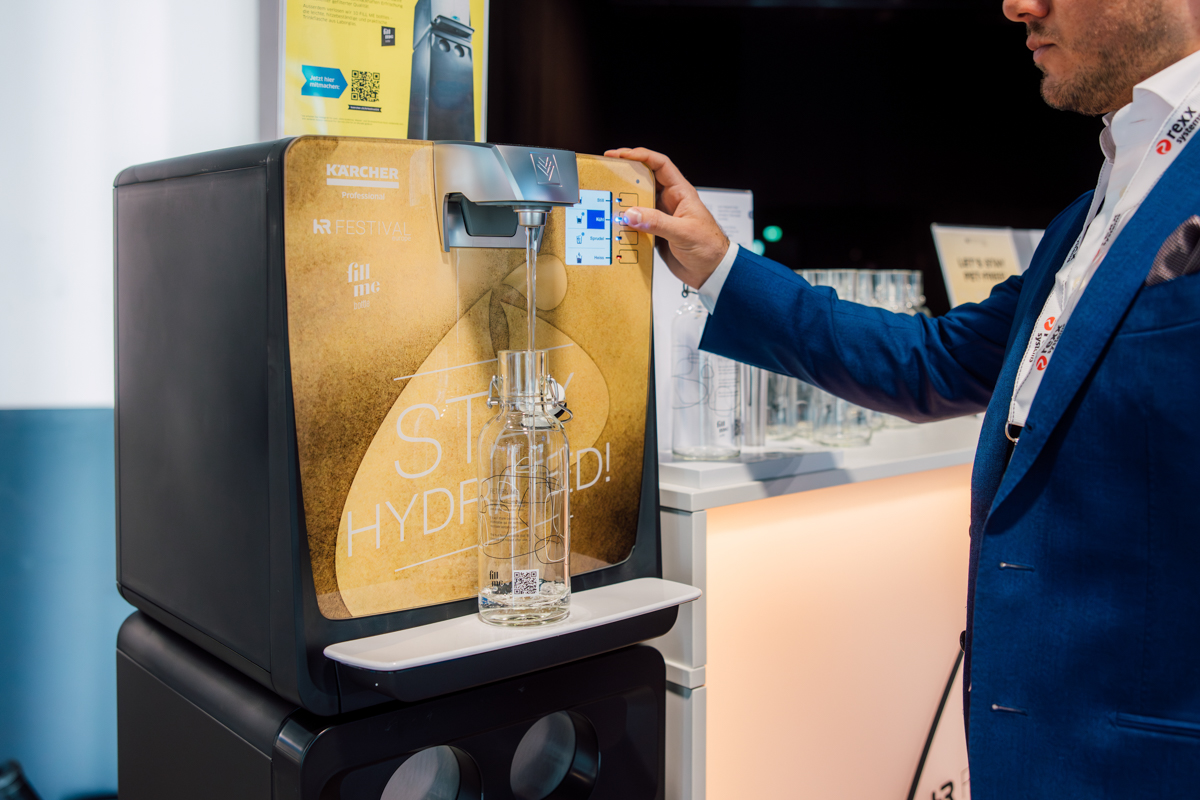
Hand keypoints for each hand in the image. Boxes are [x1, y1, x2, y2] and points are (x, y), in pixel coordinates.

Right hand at [603, 147, 729, 288]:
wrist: (712, 272)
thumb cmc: (709, 248)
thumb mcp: (683, 233)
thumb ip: (658, 223)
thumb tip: (632, 214)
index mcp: (680, 193)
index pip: (660, 164)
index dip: (640, 156)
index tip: (621, 155)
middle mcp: (669, 202)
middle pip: (644, 181)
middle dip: (626, 176)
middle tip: (607, 174)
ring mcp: (661, 217)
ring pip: (638, 203)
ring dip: (624, 202)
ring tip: (608, 200)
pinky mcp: (655, 233)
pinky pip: (637, 224)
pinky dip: (626, 224)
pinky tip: (616, 225)